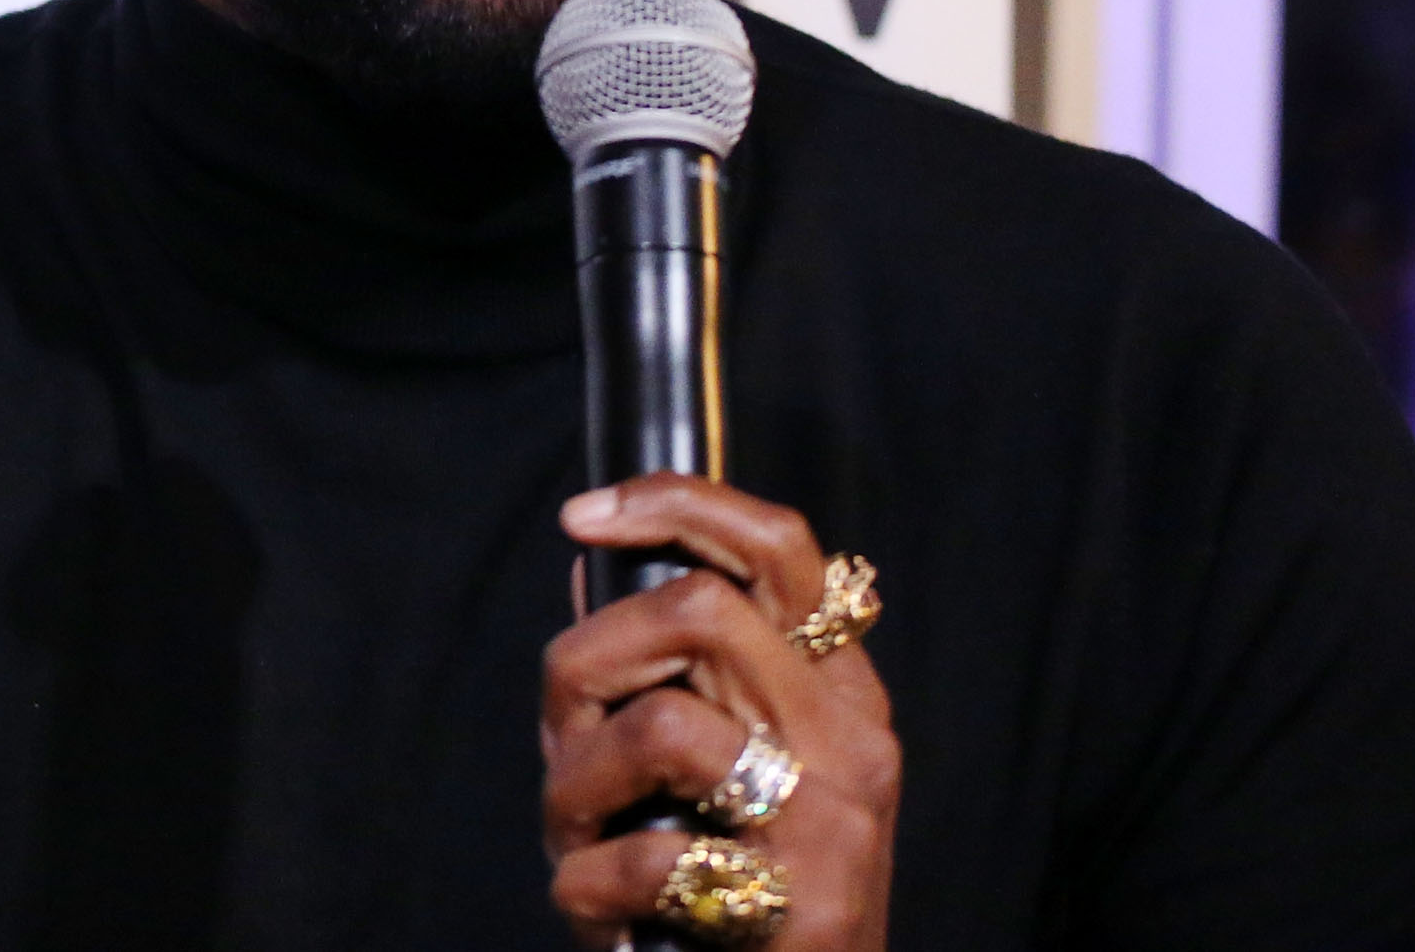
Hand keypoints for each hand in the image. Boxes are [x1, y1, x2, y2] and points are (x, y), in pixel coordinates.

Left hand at [542, 475, 897, 948]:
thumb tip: (591, 561)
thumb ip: (665, 670)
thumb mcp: (715, 767)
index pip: (779, 546)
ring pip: (662, 723)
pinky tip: (588, 904)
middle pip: (700, 610)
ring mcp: (834, 826)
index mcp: (838, 691)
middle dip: (590, 659)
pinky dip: (584, 882)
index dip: (675, 503)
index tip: (582, 515)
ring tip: (573, 834)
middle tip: (563, 730)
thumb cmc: (739, 890)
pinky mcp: (800, 913)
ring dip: (574, 783)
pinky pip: (651, 856)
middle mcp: (851, 742)